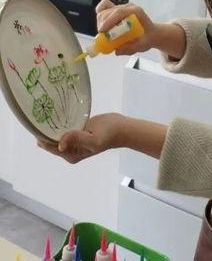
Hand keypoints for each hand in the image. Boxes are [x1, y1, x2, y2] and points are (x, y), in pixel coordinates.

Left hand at [37, 114, 167, 161]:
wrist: (122, 128)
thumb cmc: (109, 134)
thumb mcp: (94, 139)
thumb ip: (77, 139)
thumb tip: (60, 143)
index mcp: (70, 154)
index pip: (49, 146)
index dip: (41, 135)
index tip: (35, 122)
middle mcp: (69, 149)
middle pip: (50, 140)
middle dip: (43, 129)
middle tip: (38, 112)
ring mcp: (72, 140)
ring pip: (56, 133)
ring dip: (50, 124)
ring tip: (44, 110)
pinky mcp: (76, 131)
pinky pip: (63, 127)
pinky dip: (59, 121)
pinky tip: (55, 111)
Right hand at [95, 0, 160, 54]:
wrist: (152, 33)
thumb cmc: (148, 37)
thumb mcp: (143, 45)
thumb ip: (131, 48)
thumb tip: (116, 51)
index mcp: (136, 12)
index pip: (120, 12)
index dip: (109, 21)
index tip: (102, 31)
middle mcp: (128, 7)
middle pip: (109, 12)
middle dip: (102, 25)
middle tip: (103, 38)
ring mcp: (122, 7)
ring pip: (104, 11)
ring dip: (100, 23)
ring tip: (105, 35)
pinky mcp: (116, 10)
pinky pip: (104, 7)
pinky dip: (100, 15)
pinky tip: (102, 25)